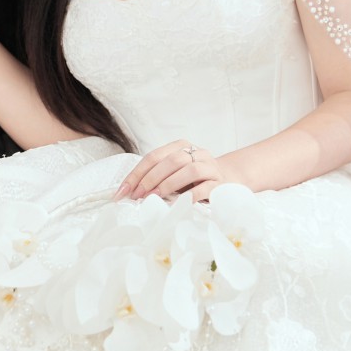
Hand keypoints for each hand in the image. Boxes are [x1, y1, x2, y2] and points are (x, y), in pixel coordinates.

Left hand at [113, 140, 237, 203]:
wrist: (227, 181)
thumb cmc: (193, 179)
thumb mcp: (174, 173)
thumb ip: (156, 176)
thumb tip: (131, 191)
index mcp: (180, 146)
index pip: (154, 156)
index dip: (137, 174)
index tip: (123, 191)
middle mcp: (196, 152)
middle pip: (171, 160)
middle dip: (151, 178)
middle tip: (138, 195)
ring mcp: (209, 167)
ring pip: (189, 170)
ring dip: (169, 184)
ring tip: (155, 197)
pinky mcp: (219, 183)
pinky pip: (204, 187)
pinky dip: (190, 195)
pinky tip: (179, 203)